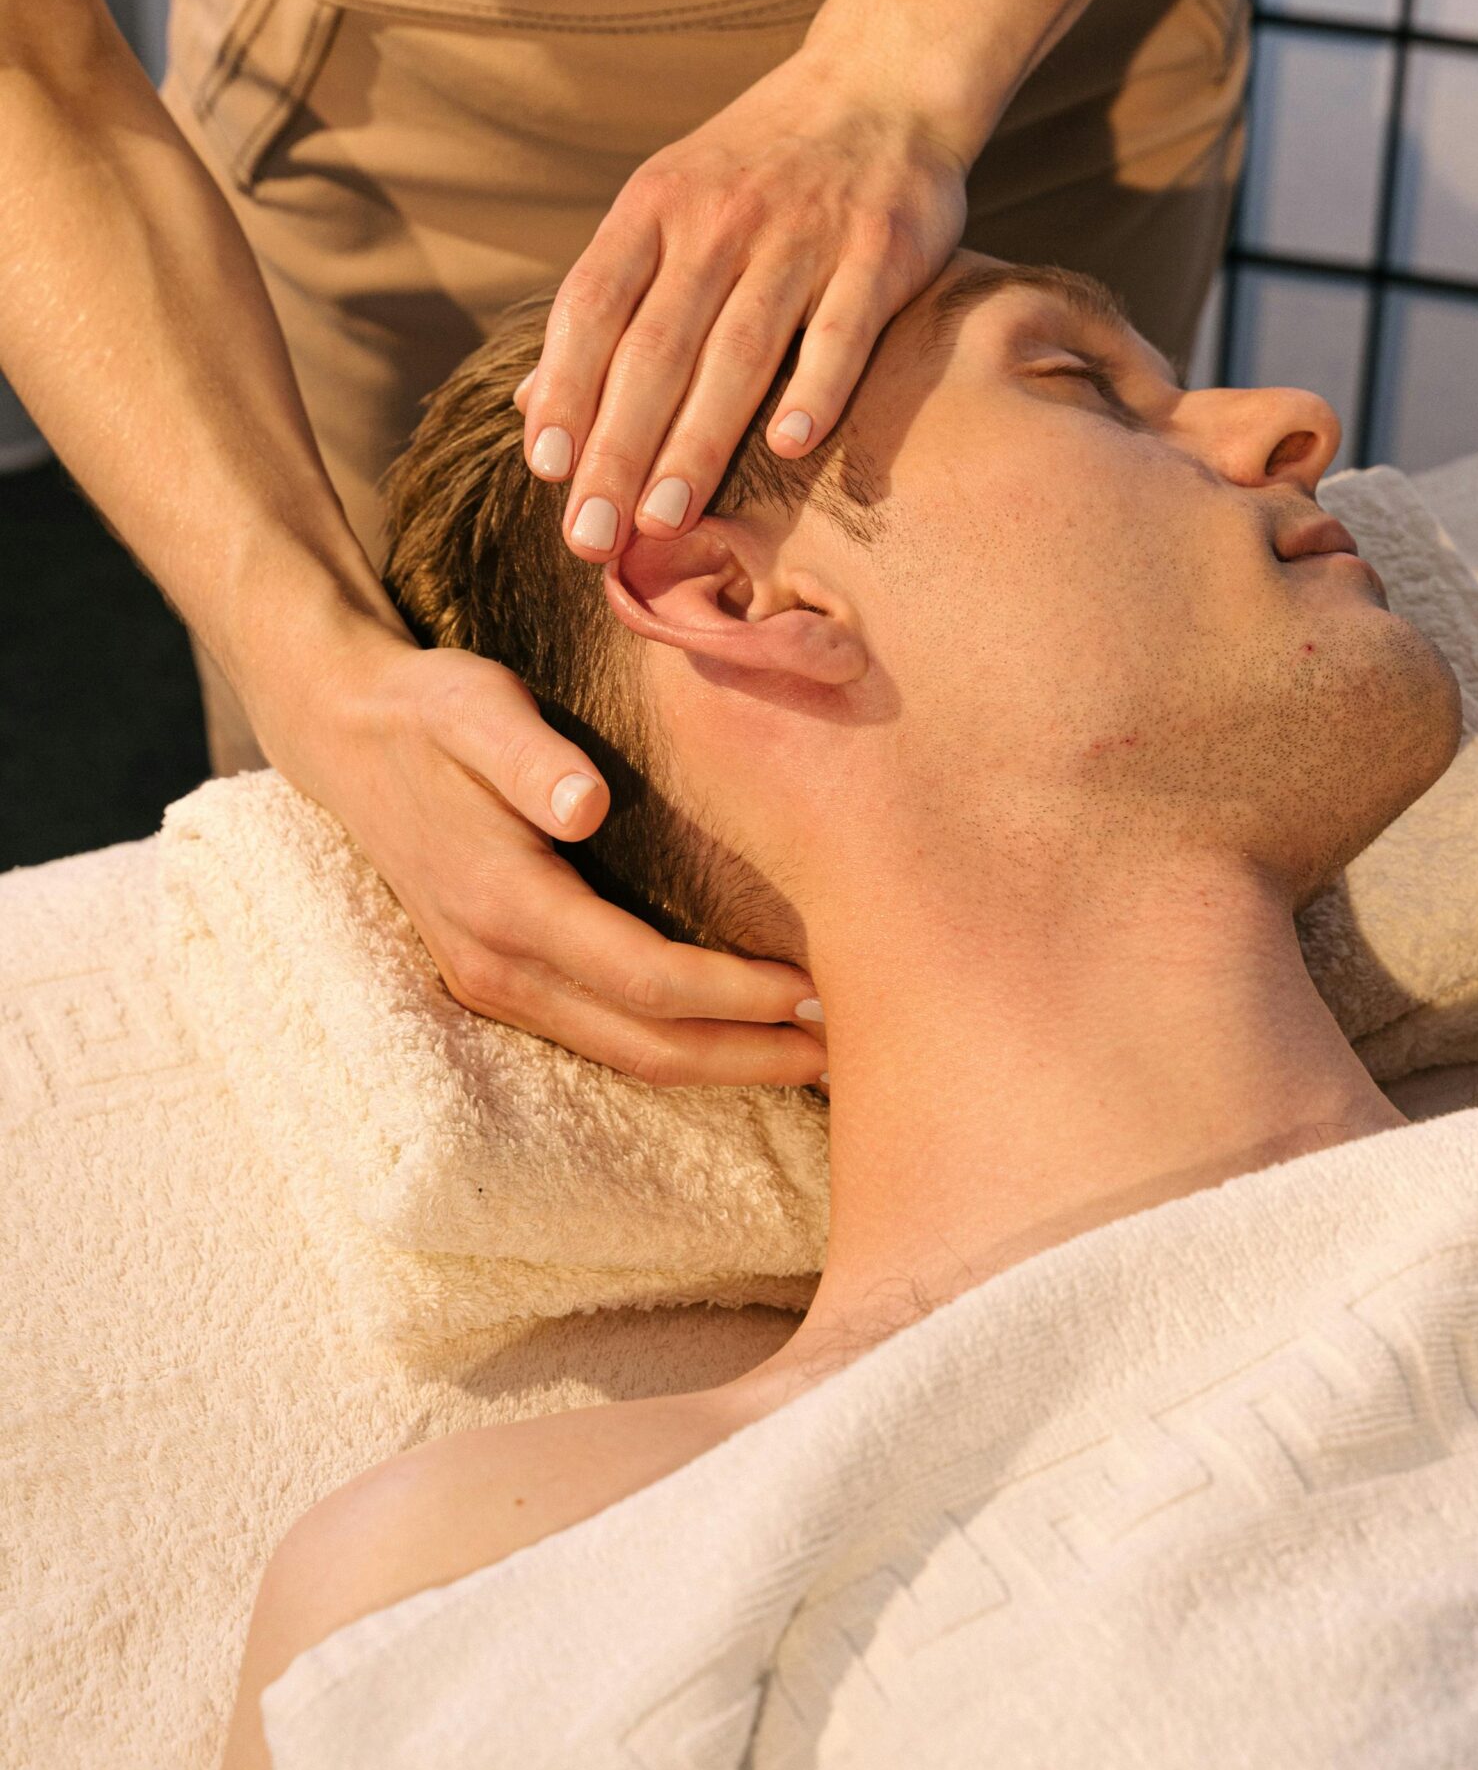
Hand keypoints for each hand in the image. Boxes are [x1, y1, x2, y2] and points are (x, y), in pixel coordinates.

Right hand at [250, 619, 829, 1087]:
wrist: (344, 734)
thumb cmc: (430, 711)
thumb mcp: (475, 705)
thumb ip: (529, 757)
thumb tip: (583, 805)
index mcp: (505, 903)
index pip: (644, 976)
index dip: (733, 994)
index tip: (813, 986)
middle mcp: (496, 965)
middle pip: (645, 1046)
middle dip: (747, 1056)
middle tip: (841, 1054)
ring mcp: (491, 983)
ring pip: (624, 1057)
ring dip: (719, 1064)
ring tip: (807, 1057)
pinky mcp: (496, 980)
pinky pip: (600, 1037)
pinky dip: (674, 1047)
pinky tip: (730, 1035)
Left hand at [515, 45, 973, 560]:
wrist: (881, 81)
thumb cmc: (759, 167)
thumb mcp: (667, 205)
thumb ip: (608, 301)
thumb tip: (529, 406)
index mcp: (655, 205)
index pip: (592, 305)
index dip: (565, 387)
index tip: (546, 471)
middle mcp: (720, 217)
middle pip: (657, 346)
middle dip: (619, 446)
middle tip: (593, 535)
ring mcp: (803, 231)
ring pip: (740, 348)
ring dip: (698, 439)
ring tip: (666, 518)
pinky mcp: (880, 247)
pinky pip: (844, 327)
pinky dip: (818, 385)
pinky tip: (791, 446)